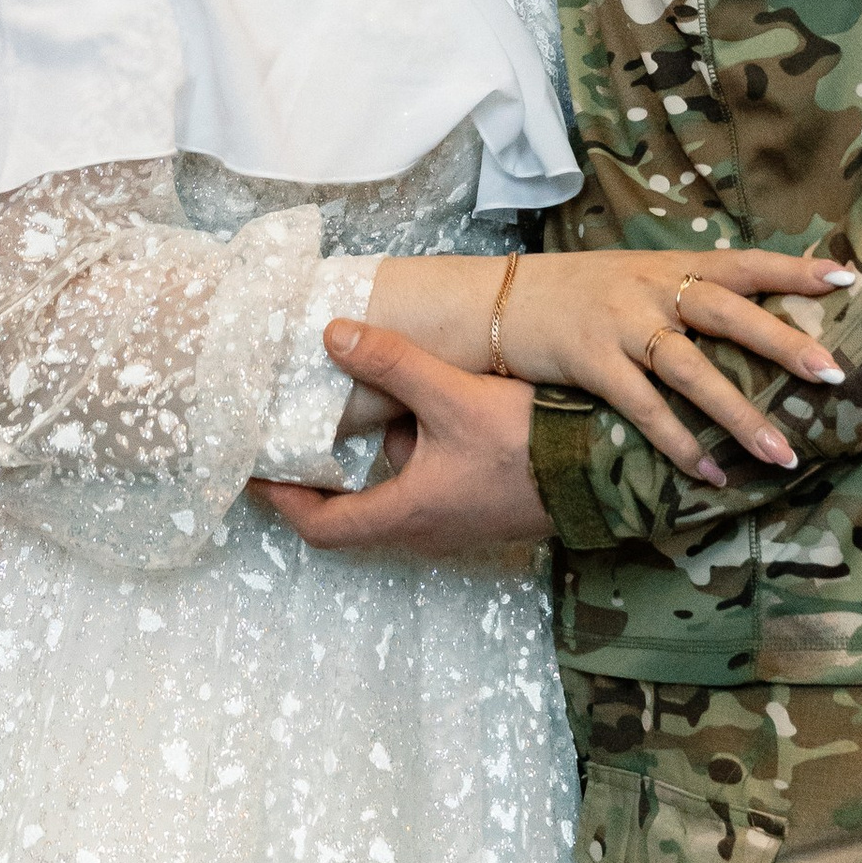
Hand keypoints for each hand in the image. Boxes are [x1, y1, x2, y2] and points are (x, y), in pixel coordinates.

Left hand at [251, 325, 548, 555]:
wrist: (605, 472)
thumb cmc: (525, 444)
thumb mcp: (450, 396)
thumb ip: (391, 364)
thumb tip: (329, 333)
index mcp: (407, 513)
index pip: (323, 526)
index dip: (283, 502)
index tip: (256, 474)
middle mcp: (426, 529)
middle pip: (355, 513)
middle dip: (324, 477)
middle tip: (296, 436)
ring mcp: (457, 523)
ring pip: (396, 494)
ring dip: (378, 457)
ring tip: (364, 406)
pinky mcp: (482, 508)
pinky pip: (429, 486)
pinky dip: (413, 453)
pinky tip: (427, 408)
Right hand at [490, 246, 852, 482]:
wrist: (493, 302)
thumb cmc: (572, 294)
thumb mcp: (631, 277)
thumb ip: (682, 292)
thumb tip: (746, 320)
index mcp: (669, 265)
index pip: (742, 262)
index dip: (794, 270)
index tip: (847, 280)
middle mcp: (652, 289)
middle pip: (729, 312)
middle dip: (783, 343)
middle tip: (834, 372)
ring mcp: (621, 325)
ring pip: (693, 369)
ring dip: (741, 415)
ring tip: (783, 453)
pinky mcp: (590, 362)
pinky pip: (643, 409)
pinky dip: (678, 442)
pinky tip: (710, 474)